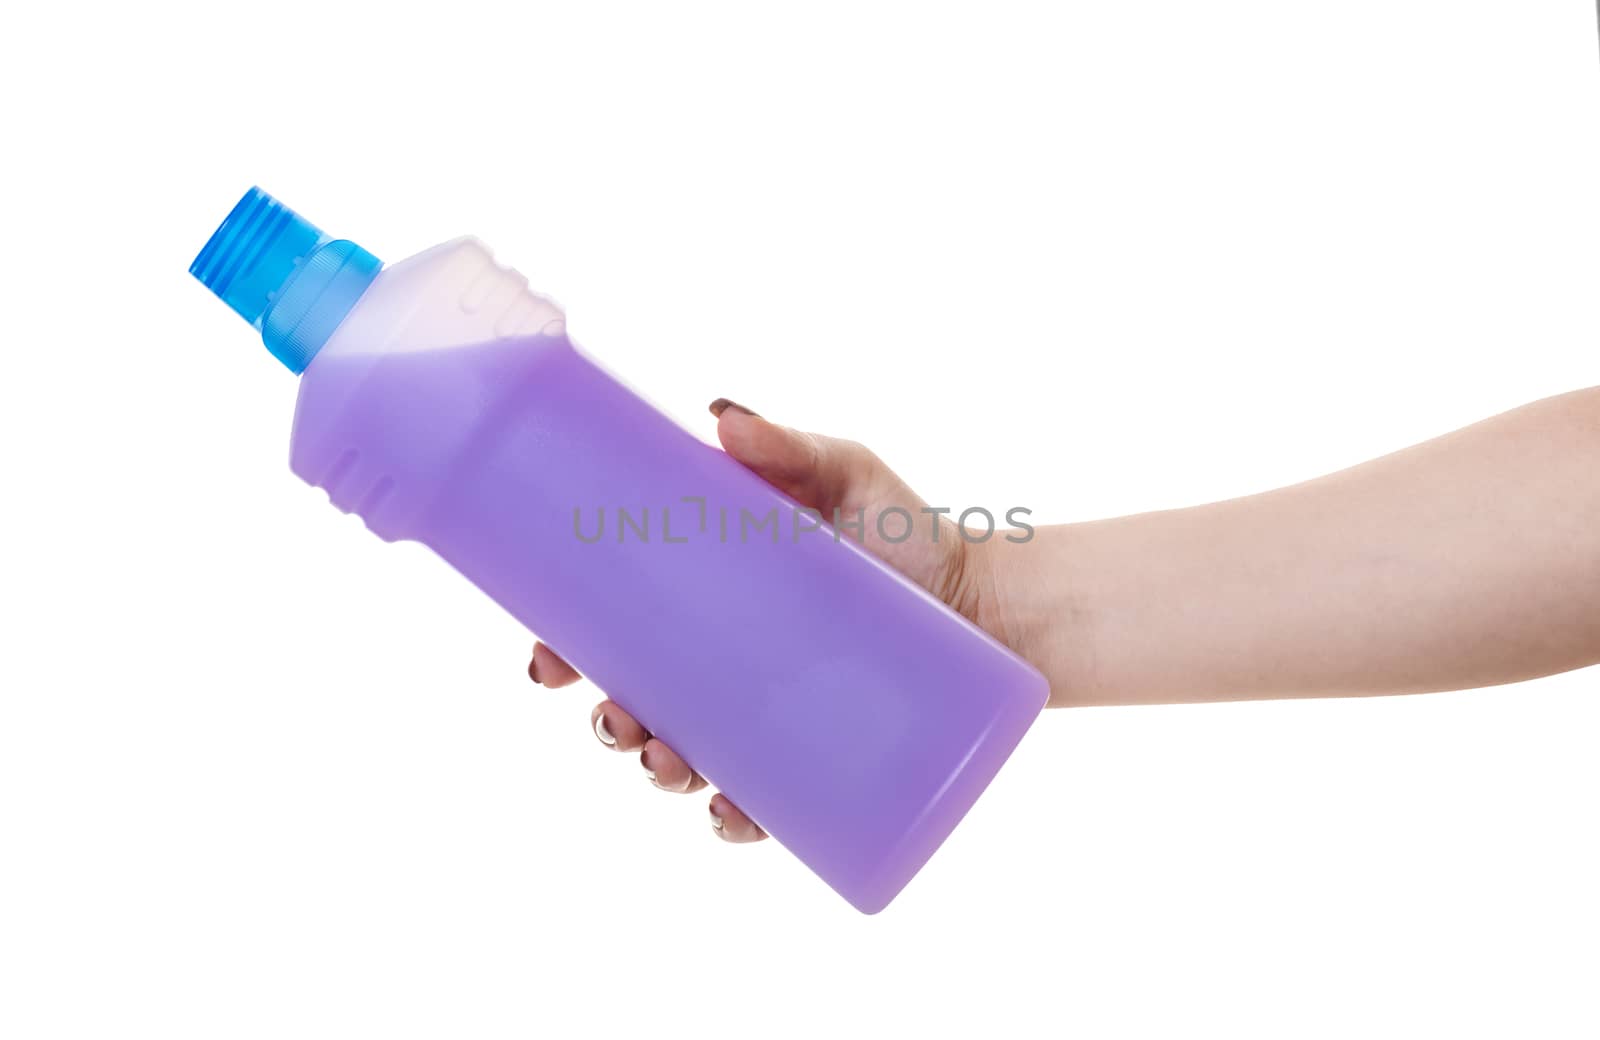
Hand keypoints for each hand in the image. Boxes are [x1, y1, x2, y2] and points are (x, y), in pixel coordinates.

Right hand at [526, 397, 1004, 841]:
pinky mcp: (819, 756)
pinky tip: (729, 814)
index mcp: (704, 600)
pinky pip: (763, 802)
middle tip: (611, 714)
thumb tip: (721, 413)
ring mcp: (768, 716)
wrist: (991, 595)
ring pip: (685, 759)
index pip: (613, 633)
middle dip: (606, 722)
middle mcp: (724, 665)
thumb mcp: (842, 472)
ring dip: (656, 770)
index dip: (564, 652)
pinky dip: (736, 817)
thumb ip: (786, 445)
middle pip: (635, 705)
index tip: (544, 660)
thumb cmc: (904, 527)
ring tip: (664, 760)